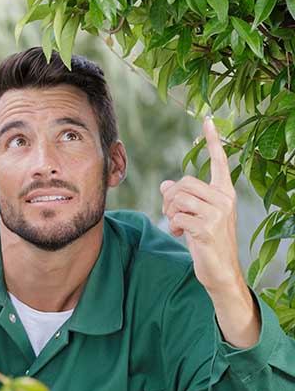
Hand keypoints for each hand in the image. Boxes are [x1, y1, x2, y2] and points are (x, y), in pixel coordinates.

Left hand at [160, 117, 258, 346]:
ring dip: (170, 213)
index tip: (208, 119)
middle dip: (171, 198)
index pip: (220, 161)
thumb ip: (183, 198)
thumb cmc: (206, 241)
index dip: (213, 141)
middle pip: (184, 182)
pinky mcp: (206, 228)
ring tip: (178, 225)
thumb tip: (165, 185)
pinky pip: (176, 216)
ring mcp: (217, 213)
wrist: (219, 271)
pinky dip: (172, 225)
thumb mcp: (194, 215)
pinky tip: (180, 234)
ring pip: (178, 198)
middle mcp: (224, 199)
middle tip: (173, 214)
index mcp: (225, 192)